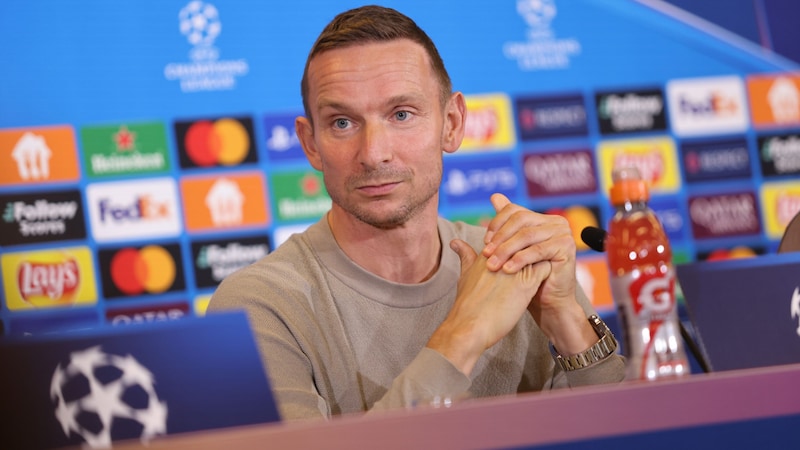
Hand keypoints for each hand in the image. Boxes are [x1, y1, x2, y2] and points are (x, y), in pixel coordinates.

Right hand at [426, 239, 550, 375]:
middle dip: (533, 247)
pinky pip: (546, 267)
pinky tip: (548, 280)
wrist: (470, 326)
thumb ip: (465, 256)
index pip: (511, 237)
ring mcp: (516, 268)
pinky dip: (549, 270)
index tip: (523, 254)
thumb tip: (455, 242)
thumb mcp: (465, 274)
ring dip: (543, 257)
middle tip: (540, 257)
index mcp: (490, 252)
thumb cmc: (467, 305)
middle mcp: (504, 256)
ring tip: (547, 268)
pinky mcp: (528, 283)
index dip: (519, 244)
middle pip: (526, 242)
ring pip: (538, 252)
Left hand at [481, 194, 595, 353]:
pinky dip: (520, 259)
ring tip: (493, 264)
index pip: (514, 211)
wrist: (547, 302)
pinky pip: (538, 250)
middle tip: (485, 254)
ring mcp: (564, 233)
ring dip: (506, 250)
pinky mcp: (567, 247)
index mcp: (542, 219)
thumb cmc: (527, 277)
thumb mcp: (513, 249)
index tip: (484, 242)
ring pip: (527, 236)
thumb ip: (505, 224)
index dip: (496, 224)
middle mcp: (555, 222)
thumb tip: (495, 196)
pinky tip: (508, 270)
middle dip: (500, 238)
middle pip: (521, 220)